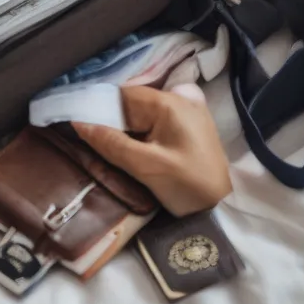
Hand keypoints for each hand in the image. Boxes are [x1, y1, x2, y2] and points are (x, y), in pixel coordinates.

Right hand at [73, 85, 231, 216]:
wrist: (225, 208)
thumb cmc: (188, 186)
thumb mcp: (145, 167)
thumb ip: (110, 143)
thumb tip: (78, 123)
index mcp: (169, 102)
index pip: (121, 95)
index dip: (98, 108)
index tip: (80, 126)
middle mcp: (179, 97)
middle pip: (132, 102)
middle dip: (112, 120)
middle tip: (94, 141)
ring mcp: (188, 109)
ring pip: (142, 112)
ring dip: (125, 127)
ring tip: (110, 146)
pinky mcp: (189, 124)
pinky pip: (155, 119)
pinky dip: (140, 131)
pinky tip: (133, 147)